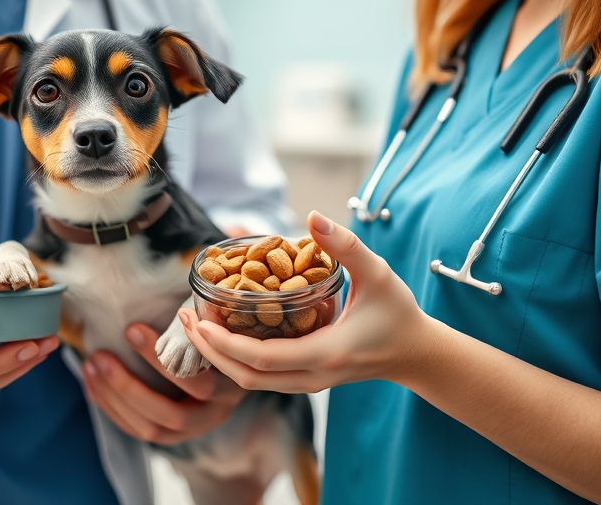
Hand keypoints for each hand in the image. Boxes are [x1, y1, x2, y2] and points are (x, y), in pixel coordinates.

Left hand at [81, 322, 246, 444]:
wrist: (233, 362)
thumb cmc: (216, 331)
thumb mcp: (216, 320)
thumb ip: (198, 313)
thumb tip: (166, 276)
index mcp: (231, 384)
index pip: (198, 382)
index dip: (160, 359)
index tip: (132, 327)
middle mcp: (215, 413)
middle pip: (170, 413)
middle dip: (127, 385)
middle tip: (99, 355)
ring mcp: (194, 429)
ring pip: (150, 428)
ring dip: (114, 398)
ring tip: (91, 366)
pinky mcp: (174, 436)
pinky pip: (137, 431)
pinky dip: (111, 409)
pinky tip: (93, 384)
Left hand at [182, 211, 434, 393]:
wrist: (417, 354)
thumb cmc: (398, 313)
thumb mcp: (378, 273)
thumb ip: (346, 245)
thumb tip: (313, 216)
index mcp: (326, 354)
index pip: (261, 359)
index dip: (224, 343)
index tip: (199, 320)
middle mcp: (313, 377)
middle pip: (246, 378)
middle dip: (209, 352)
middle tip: (184, 319)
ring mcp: (308, 384)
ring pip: (250, 383)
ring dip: (218, 358)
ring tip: (194, 324)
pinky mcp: (306, 382)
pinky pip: (261, 379)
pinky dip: (235, 361)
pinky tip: (221, 334)